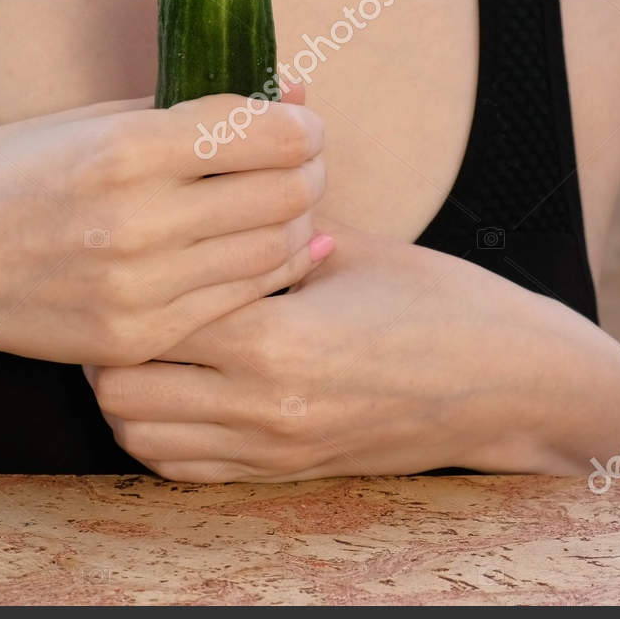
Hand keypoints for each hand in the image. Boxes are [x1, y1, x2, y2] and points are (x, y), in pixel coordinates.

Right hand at [0, 92, 328, 367]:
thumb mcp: (80, 123)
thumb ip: (188, 107)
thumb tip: (290, 86)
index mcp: (122, 152)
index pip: (265, 133)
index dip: (301, 124)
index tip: (298, 121)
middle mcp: (136, 223)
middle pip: (284, 192)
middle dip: (307, 169)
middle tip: (300, 161)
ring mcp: (139, 291)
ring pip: (274, 250)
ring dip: (293, 221)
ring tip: (277, 202)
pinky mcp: (139, 338)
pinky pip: (240, 301)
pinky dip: (264, 270)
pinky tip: (257, 248)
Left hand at [85, 223, 580, 480]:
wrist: (509, 386)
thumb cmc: (440, 303)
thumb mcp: (355, 247)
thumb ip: (273, 218)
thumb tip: (228, 146)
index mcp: (279, 341)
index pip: (152, 315)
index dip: (132, 278)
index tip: (134, 245)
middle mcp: (263, 408)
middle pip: (121, 387)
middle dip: (110, 338)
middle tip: (126, 292)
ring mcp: (270, 450)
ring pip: (137, 434)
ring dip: (125, 387)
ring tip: (146, 337)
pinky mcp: (280, 472)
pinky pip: (177, 467)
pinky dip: (156, 429)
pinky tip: (176, 383)